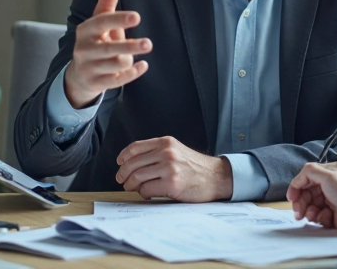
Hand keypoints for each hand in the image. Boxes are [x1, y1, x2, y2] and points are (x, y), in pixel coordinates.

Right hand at [64, 0, 152, 107]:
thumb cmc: (94, 42)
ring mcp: (90, 68)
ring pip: (114, 65)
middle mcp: (85, 49)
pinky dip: (132, 74)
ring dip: (128, 60)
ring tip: (138, 54)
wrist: (79, 76)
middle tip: (149, 43)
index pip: (101, 22)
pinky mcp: (96, 84)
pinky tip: (143, 66)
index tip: (137, 17)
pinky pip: (117, 81)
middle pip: (108, 48)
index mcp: (86, 30)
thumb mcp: (98, 22)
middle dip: (129, 46)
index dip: (118, 19)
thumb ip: (106, 1)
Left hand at [115, 136, 232, 201]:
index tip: (119, 164)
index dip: (123, 157)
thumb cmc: (196, 167)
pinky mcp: (172, 184)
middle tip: (122, 181)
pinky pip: (146, 189)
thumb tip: (131, 164)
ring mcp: (169, 168)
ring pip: (137, 177)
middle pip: (132, 163)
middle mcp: (166, 153)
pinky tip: (147, 194)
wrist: (216, 177)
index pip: (135, 147)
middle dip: (123, 174)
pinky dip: (143, 193)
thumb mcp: (177, 151)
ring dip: (131, 185)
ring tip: (133, 188)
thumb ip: (158, 152)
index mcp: (166, 142)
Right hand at [287, 153, 336, 228]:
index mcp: (326, 177)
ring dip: (308, 212)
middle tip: (298, 212)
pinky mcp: (334, 217)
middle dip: (300, 203)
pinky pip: (320, 218)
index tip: (291, 197)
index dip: (297, 189)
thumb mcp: (329, 174)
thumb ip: (310, 172)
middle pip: (306, 196)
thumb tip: (297, 181)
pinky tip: (324, 217)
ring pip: (311, 208)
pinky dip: (319, 218)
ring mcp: (330, 203)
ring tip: (311, 215)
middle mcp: (327, 189)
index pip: (305, 182)